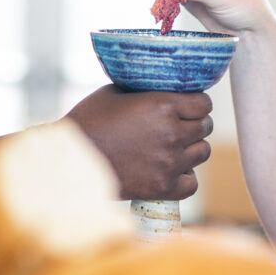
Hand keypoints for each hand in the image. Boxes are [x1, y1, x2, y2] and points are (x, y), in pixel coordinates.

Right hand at [66, 85, 212, 199]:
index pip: (204, 103)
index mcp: (163, 106)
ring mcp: (169, 163)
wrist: (70, 161)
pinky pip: (191, 183)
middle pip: (205, 127)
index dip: (197, 103)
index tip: (189, 106)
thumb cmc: (88, 121)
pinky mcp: (162, 187)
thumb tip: (161, 87)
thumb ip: (145, 90)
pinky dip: (184, 177)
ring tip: (175, 147)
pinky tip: (171, 171)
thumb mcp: (116, 92)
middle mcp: (172, 133)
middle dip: (195, 124)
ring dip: (192, 148)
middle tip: (180, 125)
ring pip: (202, 153)